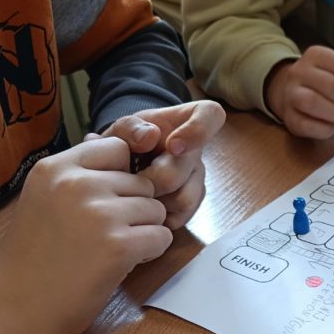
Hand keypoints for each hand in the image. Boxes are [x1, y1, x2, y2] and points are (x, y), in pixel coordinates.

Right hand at [0, 138, 171, 333]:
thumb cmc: (33, 257)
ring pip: (156, 209)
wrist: (14, 309)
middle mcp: (76, 183)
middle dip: (136, 208)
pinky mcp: (119, 245)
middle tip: (110, 234)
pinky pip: (162, 236)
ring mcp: (99, 213)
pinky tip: (124, 263)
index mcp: (55, 168)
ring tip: (114, 249)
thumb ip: (79, 174)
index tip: (113, 199)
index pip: (117, 147)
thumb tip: (115, 145)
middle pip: (143, 182)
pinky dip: (151, 251)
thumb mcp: (45, 200)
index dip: (125, 174)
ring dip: (145, 231)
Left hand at [88, 100, 225, 227]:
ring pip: (183, 199)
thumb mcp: (122, 128)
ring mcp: (196, 181)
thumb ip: (130, 127)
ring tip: (133, 194)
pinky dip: (156, 217)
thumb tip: (150, 137)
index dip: (198, 131)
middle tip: (127, 180)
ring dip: (152, 201)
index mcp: (187, 123)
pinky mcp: (191, 206)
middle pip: (181, 170)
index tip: (173, 145)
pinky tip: (142, 208)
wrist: (125, 163)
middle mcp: (197, 152)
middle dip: (149, 179)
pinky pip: (179, 217)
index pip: (211, 115)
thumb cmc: (128, 140)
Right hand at [265, 45, 333, 138]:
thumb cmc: (323, 80)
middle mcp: (300, 71)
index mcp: (317, 55)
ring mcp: (290, 94)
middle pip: (331, 85)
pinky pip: (306, 125)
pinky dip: (324, 129)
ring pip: (314, 103)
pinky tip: (330, 126)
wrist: (287, 91)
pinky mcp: (288, 117)